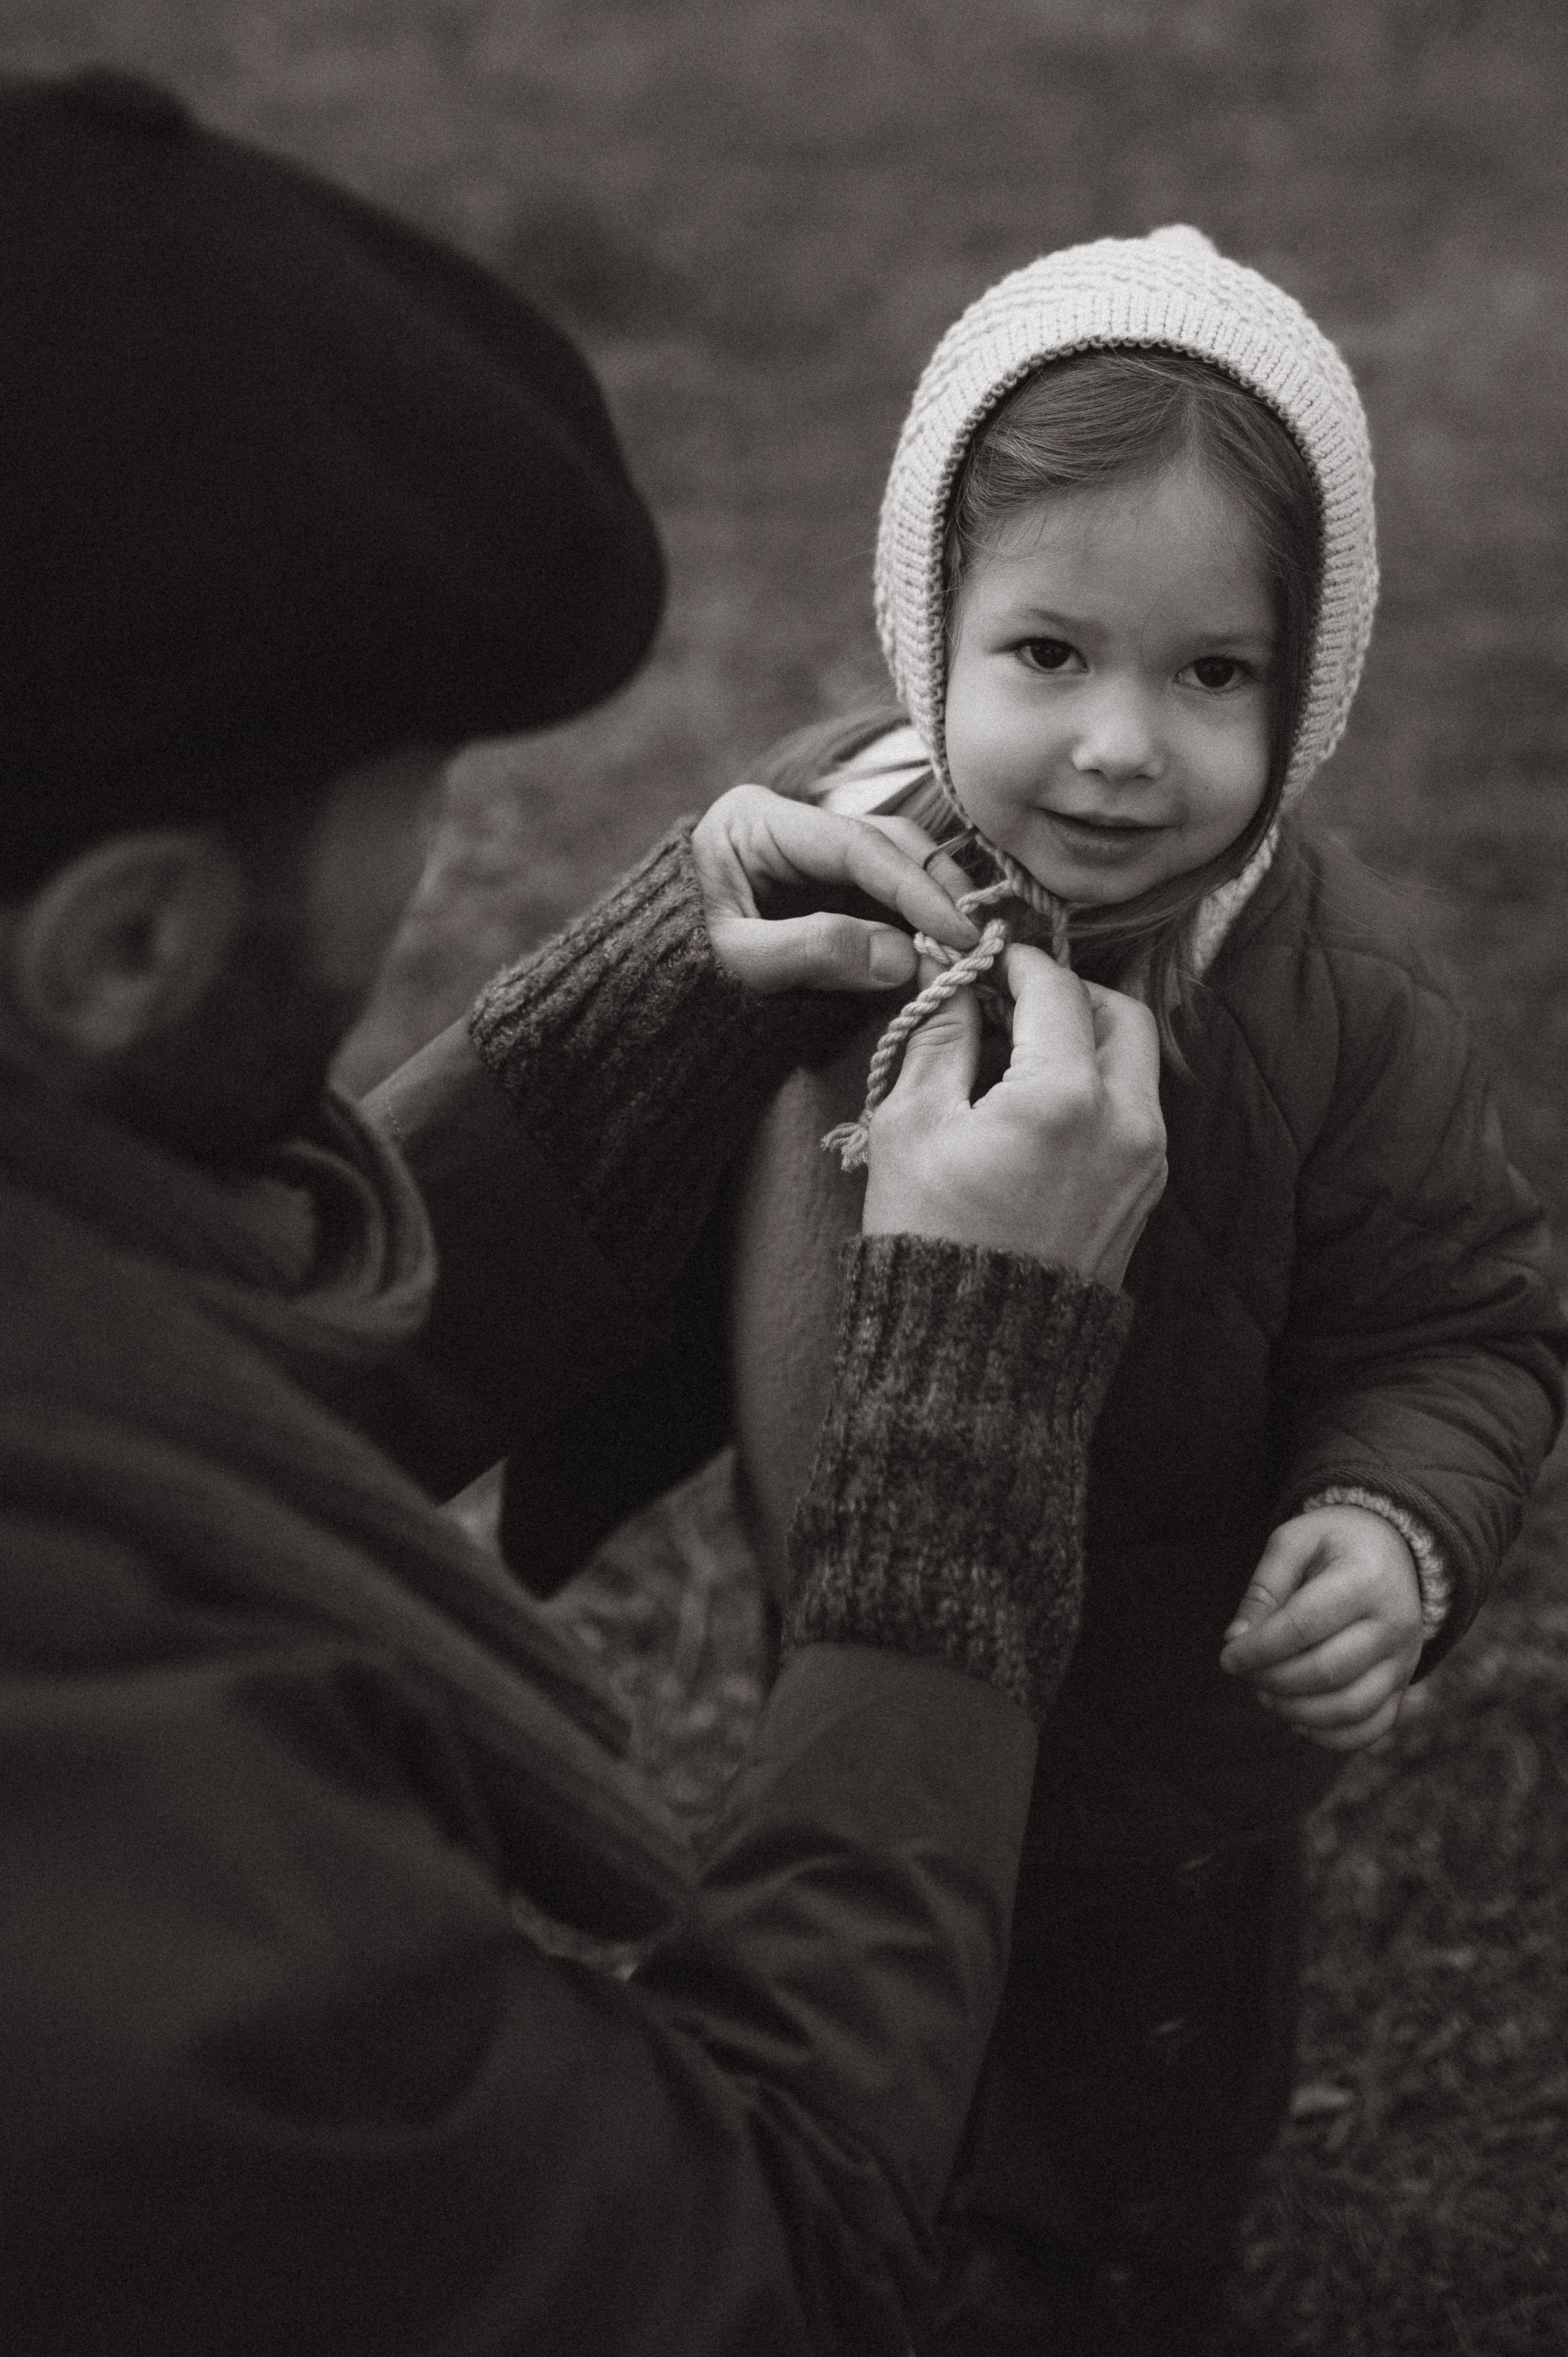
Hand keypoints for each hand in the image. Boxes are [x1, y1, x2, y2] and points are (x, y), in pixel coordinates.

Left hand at [689, 783, 978, 994]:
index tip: (956, 929)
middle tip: (978, 937)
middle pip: (884, 843)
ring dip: (933, 904)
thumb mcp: (736, 962)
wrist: (642, 987)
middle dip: (935, 887)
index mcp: (758, 821)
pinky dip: (914, 923)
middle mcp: (791, 826)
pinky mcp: (824, 889)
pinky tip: (943, 947)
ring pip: (892, 866)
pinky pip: (881, 898)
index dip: (914, 886)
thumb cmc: (673, 969)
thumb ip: (815, 952)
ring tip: (971, 945)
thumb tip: (903, 957)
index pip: (856, 844)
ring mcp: (811, 856)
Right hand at [861, 942, 1165, 1286]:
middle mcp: (1126, 1121)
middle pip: (1122, 1015)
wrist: (974, 1350)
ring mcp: (1146, 1161)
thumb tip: (946, 974)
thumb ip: (938, 1034)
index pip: (1055, 988)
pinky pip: (1135, 1114)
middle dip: (1070, 994)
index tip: (981, 959)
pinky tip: (1041, 1104)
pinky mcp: (1145, 1193)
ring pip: (1136, 1065)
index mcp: (1066, 1096)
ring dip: (1088, 1041)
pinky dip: (1098, 1088)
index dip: (1014, 962)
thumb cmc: (930, 1235)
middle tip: (1013, 997)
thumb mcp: (913, 1124)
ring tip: (1022, 1051)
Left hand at [1219, 1506, 1425, 1750]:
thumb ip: (1264, 1588)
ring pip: (1350, 1707)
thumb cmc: (1334, 1541)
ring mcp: (1405, 1658)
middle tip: (1246, 1674)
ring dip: (1297, 1711)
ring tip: (1266, 1694)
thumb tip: (1236, 1639)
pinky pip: (1372, 1726)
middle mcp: (1395, 1623)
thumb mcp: (1294, 1542)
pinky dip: (1332, 1737)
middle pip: (1327, 1671)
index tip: (1227, 1656)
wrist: (1394, 1548)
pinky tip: (1297, 1722)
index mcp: (1366, 1579)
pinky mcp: (1404, 1682)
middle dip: (1273, 1680)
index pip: (1304, 1626)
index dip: (1258, 1649)